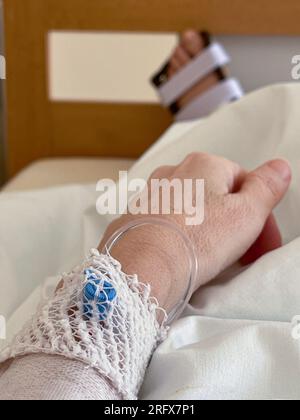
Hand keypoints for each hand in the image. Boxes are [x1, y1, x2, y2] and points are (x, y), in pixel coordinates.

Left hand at [99, 153, 290, 313]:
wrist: (145, 266)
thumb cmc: (196, 240)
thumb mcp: (247, 212)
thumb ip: (266, 186)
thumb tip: (279, 167)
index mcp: (204, 164)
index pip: (244, 182)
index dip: (260, 214)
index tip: (263, 242)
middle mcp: (174, 173)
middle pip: (216, 196)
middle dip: (234, 223)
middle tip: (243, 253)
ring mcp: (152, 194)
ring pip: (192, 210)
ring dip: (208, 229)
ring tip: (214, 258)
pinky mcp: (136, 217)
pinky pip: (169, 223)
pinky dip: (181, 236)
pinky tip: (185, 254)